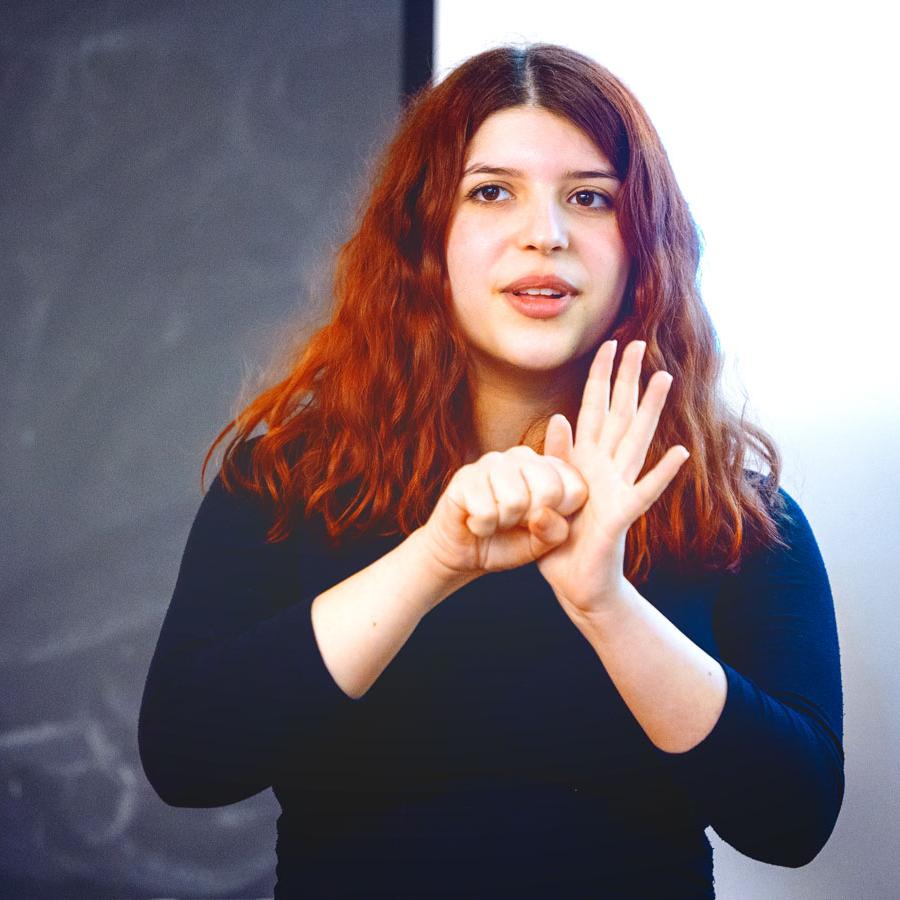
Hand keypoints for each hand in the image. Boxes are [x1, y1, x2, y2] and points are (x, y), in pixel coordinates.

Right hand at [419, 446, 588, 578]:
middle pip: (549, 489)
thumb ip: (557, 530)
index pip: (575, 486)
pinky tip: (476, 520)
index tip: (543, 521)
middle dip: (532, 520)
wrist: (464, 553)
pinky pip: (486, 510)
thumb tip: (541, 513)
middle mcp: (522, 456)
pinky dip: (482, 526)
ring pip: (515, 500)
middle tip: (516, 522)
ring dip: (504, 523)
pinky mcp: (465, 476)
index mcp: (548, 467)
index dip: (561, 515)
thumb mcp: (542, 543)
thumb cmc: (508, 542)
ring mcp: (491, 462)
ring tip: (496, 520)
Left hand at [537, 339, 689, 616]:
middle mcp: (605, 468)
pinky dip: (661, 474)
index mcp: (584, 461)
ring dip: (650, 410)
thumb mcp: (547, 495)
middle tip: (639, 343)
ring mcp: (618, 490)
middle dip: (627, 378)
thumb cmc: (561, 541)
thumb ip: (555, 460)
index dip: (600, 377)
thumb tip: (558, 418)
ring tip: (664, 378)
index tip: (609, 344)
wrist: (575, 585)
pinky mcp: (623, 516)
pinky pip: (644, 492)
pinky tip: (678, 453)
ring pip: (637, 441)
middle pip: (619, 414)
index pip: (593, 409)